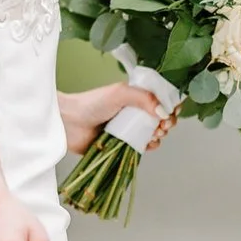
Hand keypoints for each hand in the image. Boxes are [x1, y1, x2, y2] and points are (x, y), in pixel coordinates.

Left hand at [57, 81, 176, 156]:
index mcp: (135, 97)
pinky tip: (149, 143)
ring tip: (154, 133)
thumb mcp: (120, 93)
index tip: (172, 111)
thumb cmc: (91, 104)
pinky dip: (150, 146)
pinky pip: (143, 147)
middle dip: (168, 121)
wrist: (69, 124)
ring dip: (160, 134)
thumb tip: (164, 111)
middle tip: (162, 125)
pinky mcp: (124, 146)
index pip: (161, 99)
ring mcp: (130, 129)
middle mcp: (134, 112)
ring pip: (155, 133)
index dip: (171, 105)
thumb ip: (144, 98)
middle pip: (162, 117)